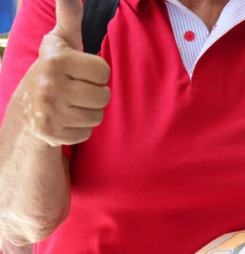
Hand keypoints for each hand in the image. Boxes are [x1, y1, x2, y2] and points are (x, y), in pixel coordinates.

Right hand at [16, 0, 110, 146]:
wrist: (28, 104)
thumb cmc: (56, 68)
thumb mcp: (62, 40)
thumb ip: (69, 15)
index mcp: (57, 60)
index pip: (104, 72)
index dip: (98, 73)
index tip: (81, 72)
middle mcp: (50, 85)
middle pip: (104, 96)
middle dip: (95, 94)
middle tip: (77, 89)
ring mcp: (48, 111)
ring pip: (97, 116)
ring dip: (89, 111)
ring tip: (72, 103)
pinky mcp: (51, 133)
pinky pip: (86, 133)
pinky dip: (80, 128)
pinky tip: (66, 118)